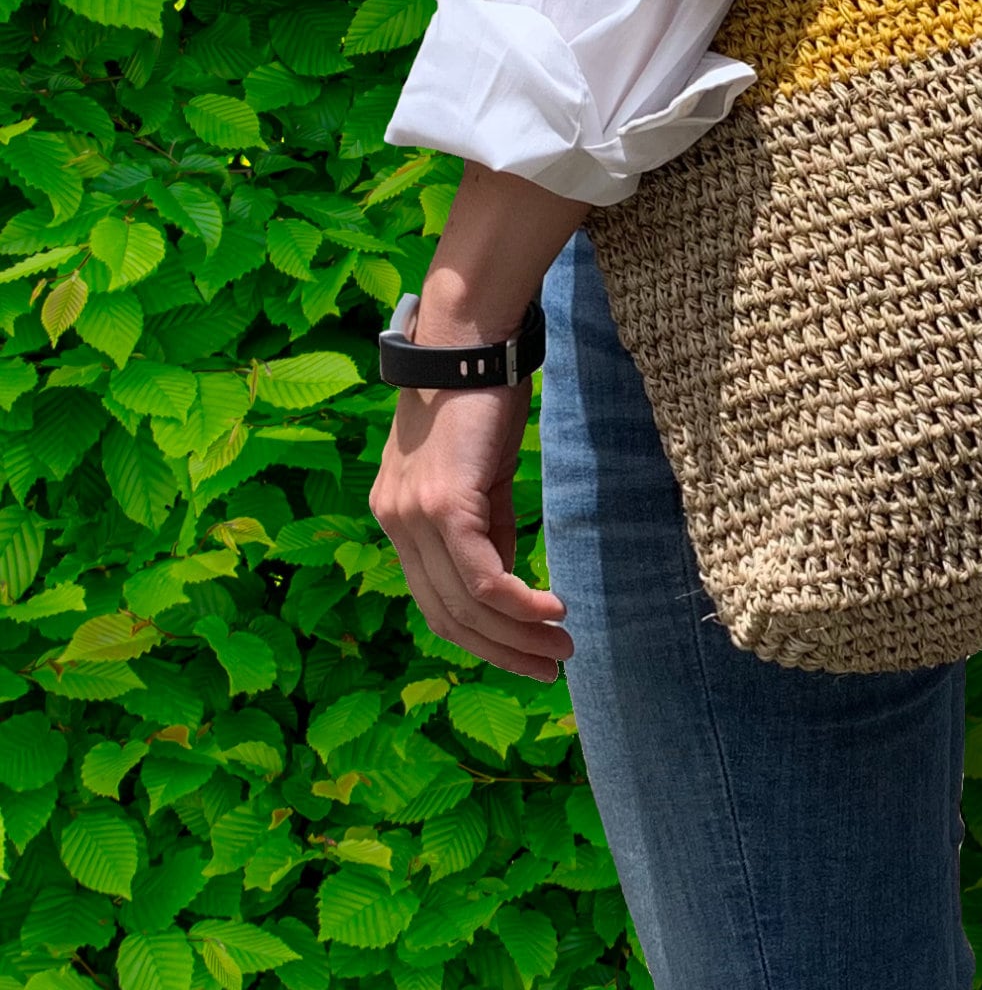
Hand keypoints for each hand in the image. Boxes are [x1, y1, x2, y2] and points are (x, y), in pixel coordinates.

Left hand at [371, 373, 573, 680]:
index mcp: (398, 518)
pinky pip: (480, 577)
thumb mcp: (479, 471)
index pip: (433, 599)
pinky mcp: (443, 504)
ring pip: (464, 603)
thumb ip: (486, 525)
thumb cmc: (480, 395)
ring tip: (561, 645)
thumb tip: (508, 578)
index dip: (480, 636)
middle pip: (444, 615)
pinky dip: (518, 603)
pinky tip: (552, 610)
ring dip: (517, 635)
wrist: (469, 339)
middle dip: (501, 651)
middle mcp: (395, 524)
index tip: (526, 653)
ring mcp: (413, 516)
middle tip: (550, 666)